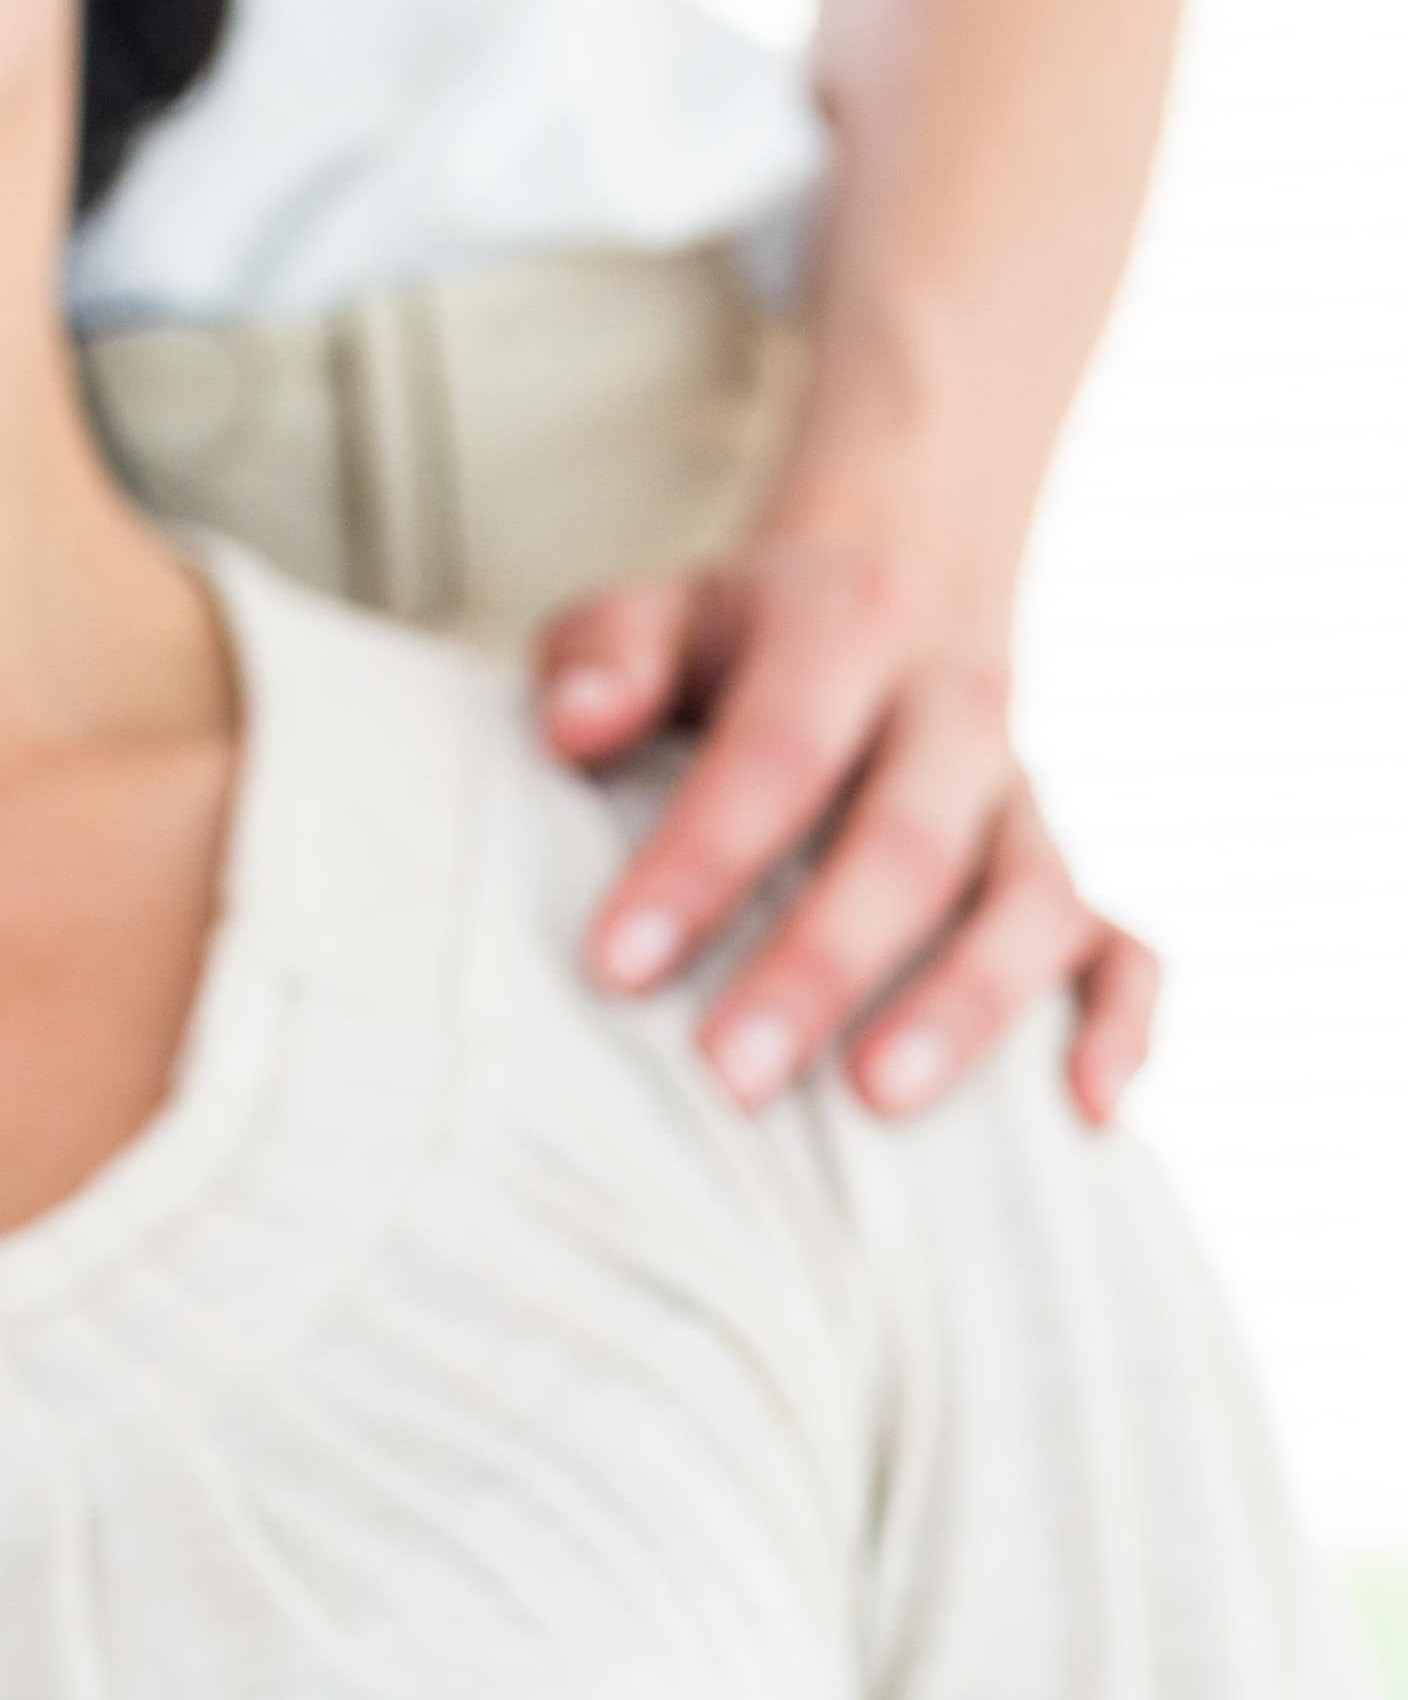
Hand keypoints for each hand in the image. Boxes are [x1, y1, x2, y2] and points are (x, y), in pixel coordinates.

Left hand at [537, 535, 1158, 1128]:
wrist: (886, 586)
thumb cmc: (735, 641)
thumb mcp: (660, 610)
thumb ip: (605, 653)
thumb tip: (572, 726)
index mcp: (842, 625)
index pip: (778, 747)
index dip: (703, 857)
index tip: (618, 967)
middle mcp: (952, 707)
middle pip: (905, 841)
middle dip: (820, 964)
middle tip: (731, 1078)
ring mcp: (1024, 794)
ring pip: (1031, 900)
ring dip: (964, 1006)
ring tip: (878, 1104)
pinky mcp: (1071, 868)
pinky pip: (1127, 944)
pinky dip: (1121, 1023)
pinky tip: (1083, 1112)